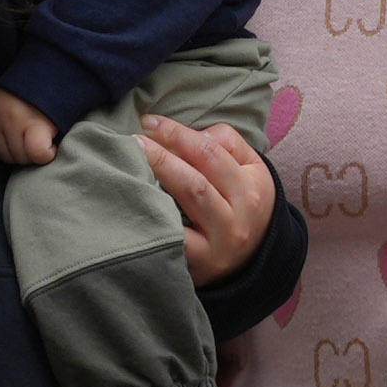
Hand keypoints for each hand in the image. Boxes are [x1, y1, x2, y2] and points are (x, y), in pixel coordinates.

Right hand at [0, 88, 61, 169]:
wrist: (32, 73)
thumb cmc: (52, 98)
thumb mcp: (61, 115)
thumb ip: (56, 137)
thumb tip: (53, 153)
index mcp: (34, 120)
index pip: (38, 153)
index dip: (48, 155)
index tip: (52, 147)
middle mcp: (12, 122)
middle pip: (21, 158)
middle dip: (32, 156)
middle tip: (40, 143)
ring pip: (5, 155)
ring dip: (17, 154)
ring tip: (27, 142)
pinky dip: (4, 148)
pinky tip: (14, 141)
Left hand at [141, 116, 277, 286]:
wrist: (257, 255)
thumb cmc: (245, 201)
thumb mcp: (250, 167)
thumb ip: (226, 141)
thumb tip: (190, 134)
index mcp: (249, 189)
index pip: (210, 153)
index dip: (177, 134)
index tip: (150, 121)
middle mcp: (235, 220)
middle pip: (195, 183)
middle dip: (160, 157)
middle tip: (134, 140)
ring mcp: (216, 246)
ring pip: (183, 209)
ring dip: (153, 182)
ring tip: (130, 164)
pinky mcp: (198, 265)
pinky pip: (173, 240)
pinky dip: (153, 219)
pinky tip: (134, 202)